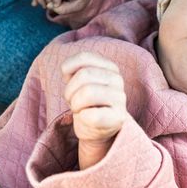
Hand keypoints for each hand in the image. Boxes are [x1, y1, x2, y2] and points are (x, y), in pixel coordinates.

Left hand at [62, 52, 127, 168]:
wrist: (96, 129)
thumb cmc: (86, 103)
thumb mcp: (79, 81)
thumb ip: (75, 68)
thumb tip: (66, 69)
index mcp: (110, 67)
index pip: (84, 58)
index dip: (68, 71)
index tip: (72, 83)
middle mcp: (118, 80)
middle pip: (84, 75)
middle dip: (70, 91)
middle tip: (74, 102)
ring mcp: (120, 99)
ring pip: (87, 93)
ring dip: (75, 105)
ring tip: (81, 110)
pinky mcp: (118, 118)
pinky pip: (91, 115)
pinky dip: (83, 118)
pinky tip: (88, 119)